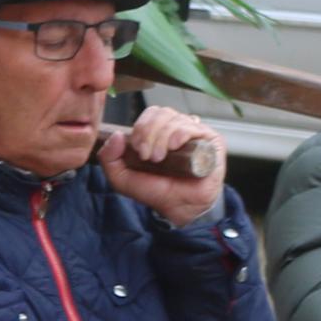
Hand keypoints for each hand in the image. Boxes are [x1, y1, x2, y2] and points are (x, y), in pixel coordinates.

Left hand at [96, 109, 225, 223]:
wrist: (180, 208)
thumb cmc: (157, 191)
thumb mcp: (123, 179)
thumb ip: (109, 158)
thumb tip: (116, 135)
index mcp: (159, 132)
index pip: (150, 114)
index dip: (141, 127)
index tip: (137, 150)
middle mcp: (177, 129)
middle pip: (161, 113)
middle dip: (148, 132)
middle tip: (147, 156)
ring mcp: (195, 133)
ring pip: (174, 118)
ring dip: (162, 137)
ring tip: (160, 159)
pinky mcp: (211, 140)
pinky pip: (192, 126)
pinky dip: (179, 134)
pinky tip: (174, 147)